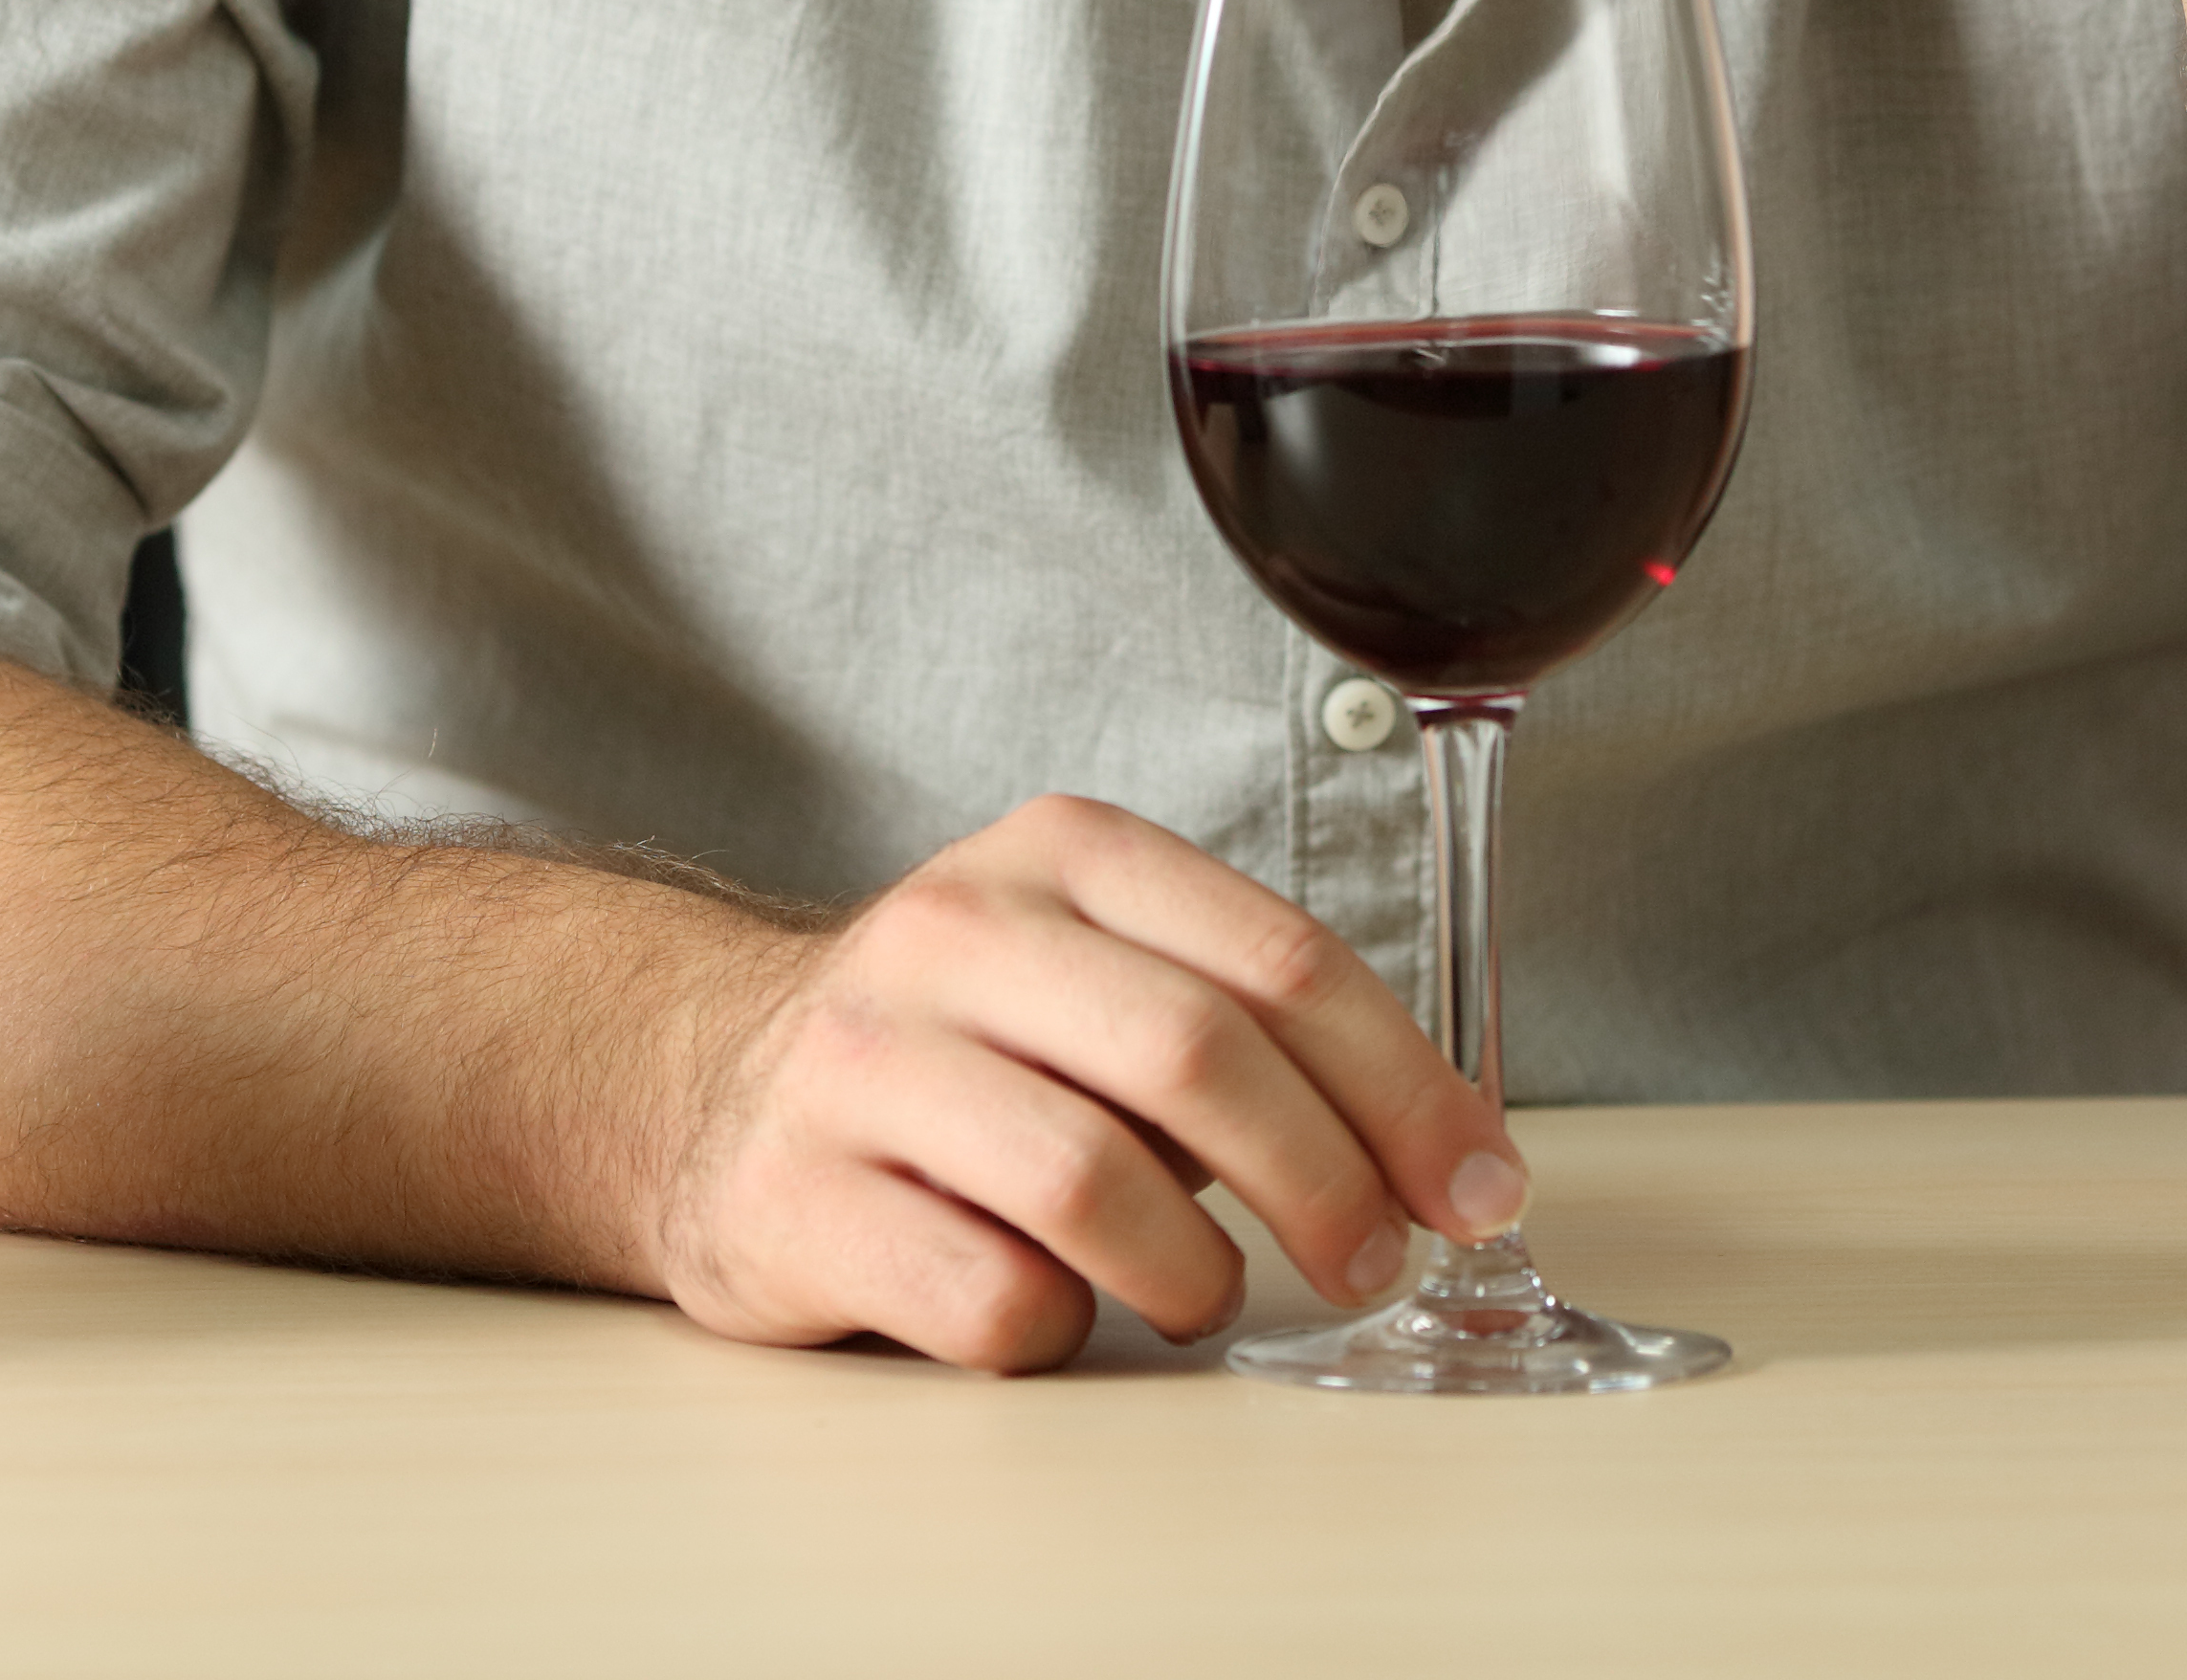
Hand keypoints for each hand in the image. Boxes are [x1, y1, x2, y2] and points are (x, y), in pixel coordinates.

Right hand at [641, 793, 1522, 1372]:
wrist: (707, 1083)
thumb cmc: (967, 1047)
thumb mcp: (1100, 971)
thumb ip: (1246, 1025)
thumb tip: (1444, 1159)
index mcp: (1064, 856)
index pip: (1280, 963)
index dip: (1405, 1088)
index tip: (1478, 1188)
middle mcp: (954, 934)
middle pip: (1196, 1058)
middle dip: (1325, 1183)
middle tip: (1374, 1265)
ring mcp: (860, 1064)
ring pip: (1092, 1186)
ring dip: (1193, 1275)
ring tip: (1202, 1298)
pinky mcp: (793, 1200)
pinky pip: (986, 1297)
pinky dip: (1059, 1330)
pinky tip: (1056, 1308)